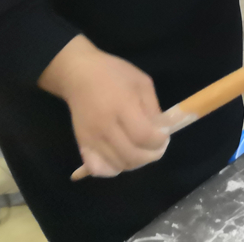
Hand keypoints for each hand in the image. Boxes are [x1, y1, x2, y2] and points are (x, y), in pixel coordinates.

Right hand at [38, 36, 169, 178]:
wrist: (78, 75)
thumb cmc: (114, 74)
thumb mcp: (141, 82)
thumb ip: (153, 108)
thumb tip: (161, 131)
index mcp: (123, 106)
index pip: (143, 136)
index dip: (159, 141)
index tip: (164, 136)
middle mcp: (106, 126)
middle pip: (131, 155)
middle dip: (151, 155)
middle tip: (157, 147)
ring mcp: (92, 138)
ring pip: (117, 165)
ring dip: (135, 162)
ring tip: (141, 150)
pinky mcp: (82, 144)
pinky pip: (97, 168)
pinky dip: (112, 169)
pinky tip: (121, 158)